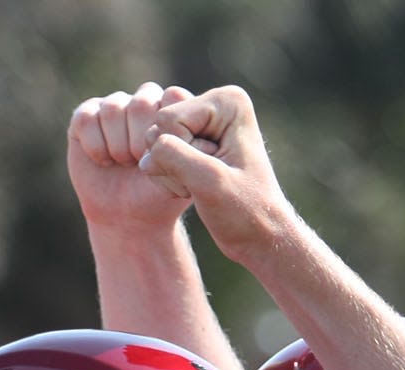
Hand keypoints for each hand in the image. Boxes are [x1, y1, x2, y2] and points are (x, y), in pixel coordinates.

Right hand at [67, 83, 193, 232]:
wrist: (128, 216)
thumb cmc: (162, 196)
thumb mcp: (187, 176)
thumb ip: (190, 152)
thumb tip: (178, 135)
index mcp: (178, 105)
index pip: (173, 96)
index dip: (164, 132)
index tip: (164, 161)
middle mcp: (149, 99)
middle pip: (141, 102)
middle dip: (138, 142)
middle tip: (140, 164)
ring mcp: (117, 106)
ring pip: (113, 108)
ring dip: (117, 145)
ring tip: (124, 163)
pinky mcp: (87, 117)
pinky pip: (86, 118)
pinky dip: (94, 145)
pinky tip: (104, 161)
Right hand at [140, 85, 295, 266]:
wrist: (256, 233)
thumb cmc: (243, 209)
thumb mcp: (209, 182)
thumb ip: (175, 156)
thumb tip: (148, 148)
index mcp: (227, 101)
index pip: (168, 120)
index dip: (182, 153)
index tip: (214, 169)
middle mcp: (213, 106)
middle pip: (156, 129)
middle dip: (172, 163)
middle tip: (205, 180)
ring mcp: (199, 124)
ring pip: (150, 145)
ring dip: (168, 174)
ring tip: (199, 185)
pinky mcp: (187, 143)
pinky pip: (151, 156)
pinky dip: (165, 179)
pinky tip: (191, 187)